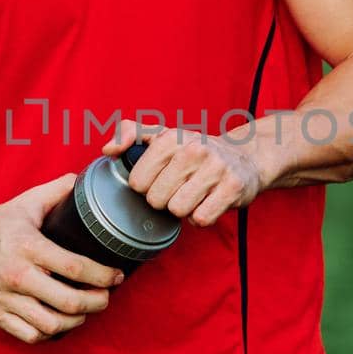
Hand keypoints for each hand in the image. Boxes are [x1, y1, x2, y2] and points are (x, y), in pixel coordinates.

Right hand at [0, 173, 125, 344]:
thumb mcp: (26, 203)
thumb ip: (56, 192)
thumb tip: (82, 181)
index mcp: (28, 246)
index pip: (74, 267)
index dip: (102, 275)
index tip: (116, 276)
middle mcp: (17, 275)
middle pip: (68, 302)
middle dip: (97, 302)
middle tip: (105, 297)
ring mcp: (5, 299)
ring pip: (51, 324)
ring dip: (76, 321)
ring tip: (84, 311)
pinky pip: (29, 335)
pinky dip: (49, 333)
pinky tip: (58, 321)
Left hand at [101, 119, 265, 227]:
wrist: (244, 158)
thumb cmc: (195, 150)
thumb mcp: (161, 135)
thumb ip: (129, 134)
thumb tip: (108, 149)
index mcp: (171, 137)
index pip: (137, 181)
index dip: (145, 185)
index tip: (159, 177)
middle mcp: (195, 149)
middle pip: (156, 199)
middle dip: (164, 199)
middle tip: (178, 187)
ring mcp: (216, 168)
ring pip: (177, 210)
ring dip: (183, 209)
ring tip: (193, 194)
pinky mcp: (233, 188)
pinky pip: (201, 219)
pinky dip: (201, 217)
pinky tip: (206, 203)